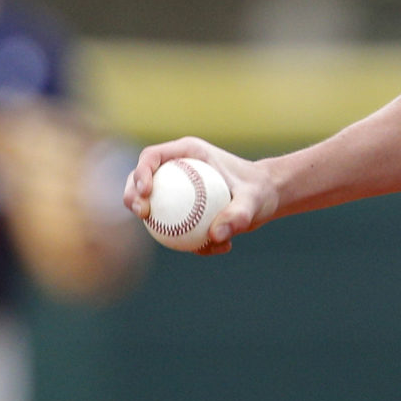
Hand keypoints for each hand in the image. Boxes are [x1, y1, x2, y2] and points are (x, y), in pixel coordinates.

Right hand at [123, 137, 277, 255]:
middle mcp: (178, 167)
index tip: (145, 192)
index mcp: (188, 152)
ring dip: (153, 222)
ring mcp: (177, 187)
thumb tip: (215, 236)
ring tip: (170, 239)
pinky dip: (187, 239)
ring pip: (152, 203)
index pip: (153, 156)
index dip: (141, 172)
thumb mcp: (254, 201)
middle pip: (142, 178)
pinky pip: (173, 223)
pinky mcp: (182, 206)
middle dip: (132, 195)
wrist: (268, 197)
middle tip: (142, 214)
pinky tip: (213, 248)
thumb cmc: (261, 190)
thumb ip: (238, 215)